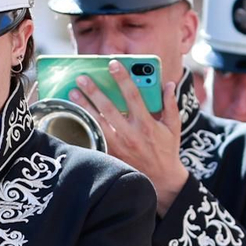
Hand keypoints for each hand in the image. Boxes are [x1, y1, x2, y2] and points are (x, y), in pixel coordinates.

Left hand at [71, 61, 185, 215]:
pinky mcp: (111, 154)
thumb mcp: (174, 127)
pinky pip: (94, 137)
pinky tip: (74, 115)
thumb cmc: (167, 150)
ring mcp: (119, 145)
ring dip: (84, 107)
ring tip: (72, 93)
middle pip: (109, 108)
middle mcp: (131, 134)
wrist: (160, 180)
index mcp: (147, 124)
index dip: (122, 79)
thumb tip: (168, 84)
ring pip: (97, 122)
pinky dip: (84, 125)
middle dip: (94, 91)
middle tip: (81, 77)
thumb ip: (170, 105)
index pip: (133, 96)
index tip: (112, 65)